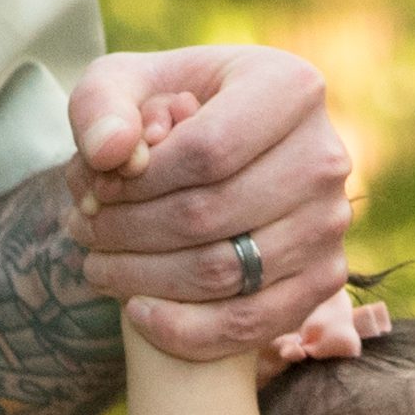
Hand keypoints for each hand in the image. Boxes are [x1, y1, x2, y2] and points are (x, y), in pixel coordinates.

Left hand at [68, 44, 355, 359]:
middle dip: (129, 231)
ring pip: (226, 273)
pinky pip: (251, 323)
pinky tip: (137, 311)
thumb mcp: (126, 85)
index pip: (207, 150)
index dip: (138, 182)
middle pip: (212, 214)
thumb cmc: (169, 113)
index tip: (93, 190)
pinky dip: (185, 329)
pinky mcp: (326, 279)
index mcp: (291, 88)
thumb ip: (102, 105)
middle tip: (83, 231)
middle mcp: (326, 156)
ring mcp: (332, 223)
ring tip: (97, 265)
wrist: (224, 156)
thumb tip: (111, 154)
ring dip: (145, 279)